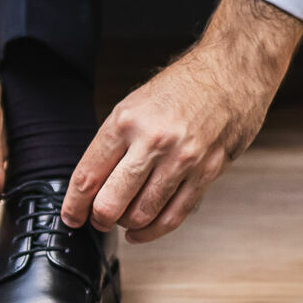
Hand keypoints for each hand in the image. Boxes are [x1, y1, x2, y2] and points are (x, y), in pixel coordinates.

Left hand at [62, 0, 302, 239]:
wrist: (232, 71)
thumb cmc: (184, 86)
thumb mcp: (136, 104)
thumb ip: (115, 142)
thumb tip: (94, 182)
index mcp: (126, 121)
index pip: (88, 175)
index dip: (73, 205)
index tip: (70, 216)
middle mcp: (152, 141)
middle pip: (111, 202)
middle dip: (99, 219)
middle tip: (97, 220)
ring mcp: (181, 160)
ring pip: (141, 214)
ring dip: (126, 225)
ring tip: (123, 220)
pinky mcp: (205, 173)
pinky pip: (174, 215)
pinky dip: (153, 231)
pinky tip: (143, 231)